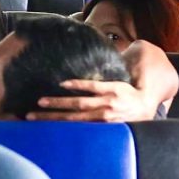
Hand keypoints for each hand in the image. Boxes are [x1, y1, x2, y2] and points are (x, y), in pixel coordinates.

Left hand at [30, 41, 173, 121]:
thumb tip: (91, 51)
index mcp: (113, 89)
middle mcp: (107, 104)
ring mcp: (104, 118)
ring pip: (76, 119)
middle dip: (57, 104)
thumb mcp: (119, 76)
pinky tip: (50, 125)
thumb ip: (104, 68)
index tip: (62, 83)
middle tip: (39, 102)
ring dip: (55, 117)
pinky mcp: (101, 127)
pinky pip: (80, 127)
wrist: (143, 107)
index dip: (78, 85)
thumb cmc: (127, 89)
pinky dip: (66, 126)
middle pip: (79, 105)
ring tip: (35, 116)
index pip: (93, 87)